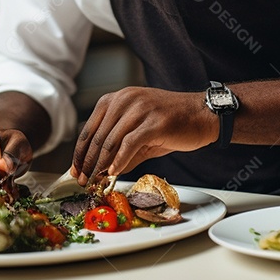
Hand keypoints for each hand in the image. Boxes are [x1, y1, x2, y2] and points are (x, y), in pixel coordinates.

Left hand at [71, 87, 215, 184]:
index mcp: (117, 98)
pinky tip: (114, 173)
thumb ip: (119, 148)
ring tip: (97, 181)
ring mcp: (140, 109)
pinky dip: (119, 161)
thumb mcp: (139, 132)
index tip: (75, 170)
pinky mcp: (153, 122)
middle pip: (97, 137)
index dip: (80, 152)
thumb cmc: (172, 123)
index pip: (89, 128)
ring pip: (110, 141)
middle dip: (88, 163)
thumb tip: (100, 171)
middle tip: (84, 181)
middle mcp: (125, 99)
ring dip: (101, 166)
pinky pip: (129, 144)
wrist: (203, 115)